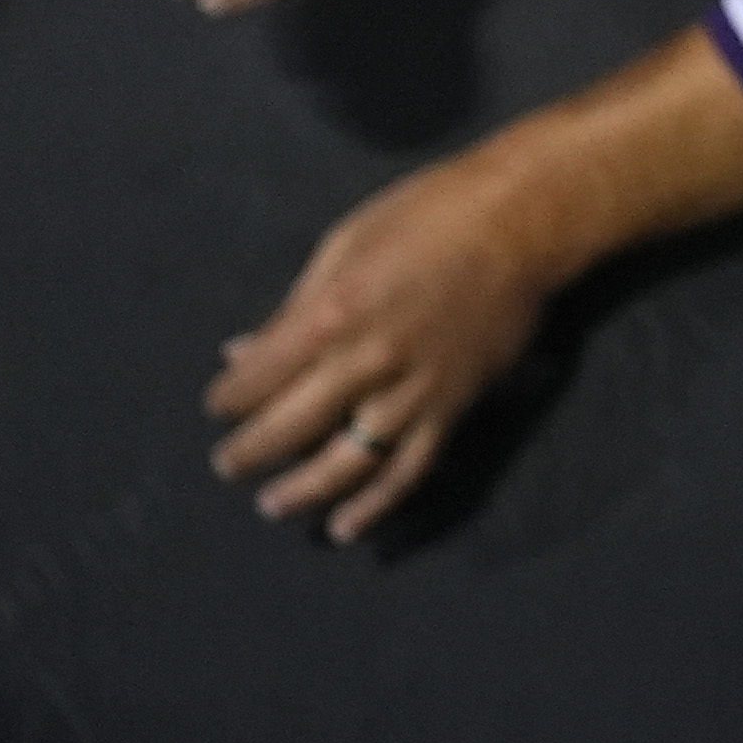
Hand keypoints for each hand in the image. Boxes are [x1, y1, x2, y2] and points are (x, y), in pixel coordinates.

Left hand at [206, 144, 566, 538]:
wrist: (522, 221)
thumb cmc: (426, 215)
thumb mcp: (342, 246)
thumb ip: (292, 310)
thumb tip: (242, 353)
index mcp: (331, 314)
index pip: (258, 379)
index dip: (229, 399)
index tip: (220, 405)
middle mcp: (367, 362)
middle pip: (289, 428)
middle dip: (249, 452)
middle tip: (229, 464)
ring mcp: (412, 391)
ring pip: (345, 461)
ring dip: (301, 490)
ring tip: (272, 504)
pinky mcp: (452, 407)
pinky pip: (408, 469)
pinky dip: (376, 505)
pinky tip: (345, 527)